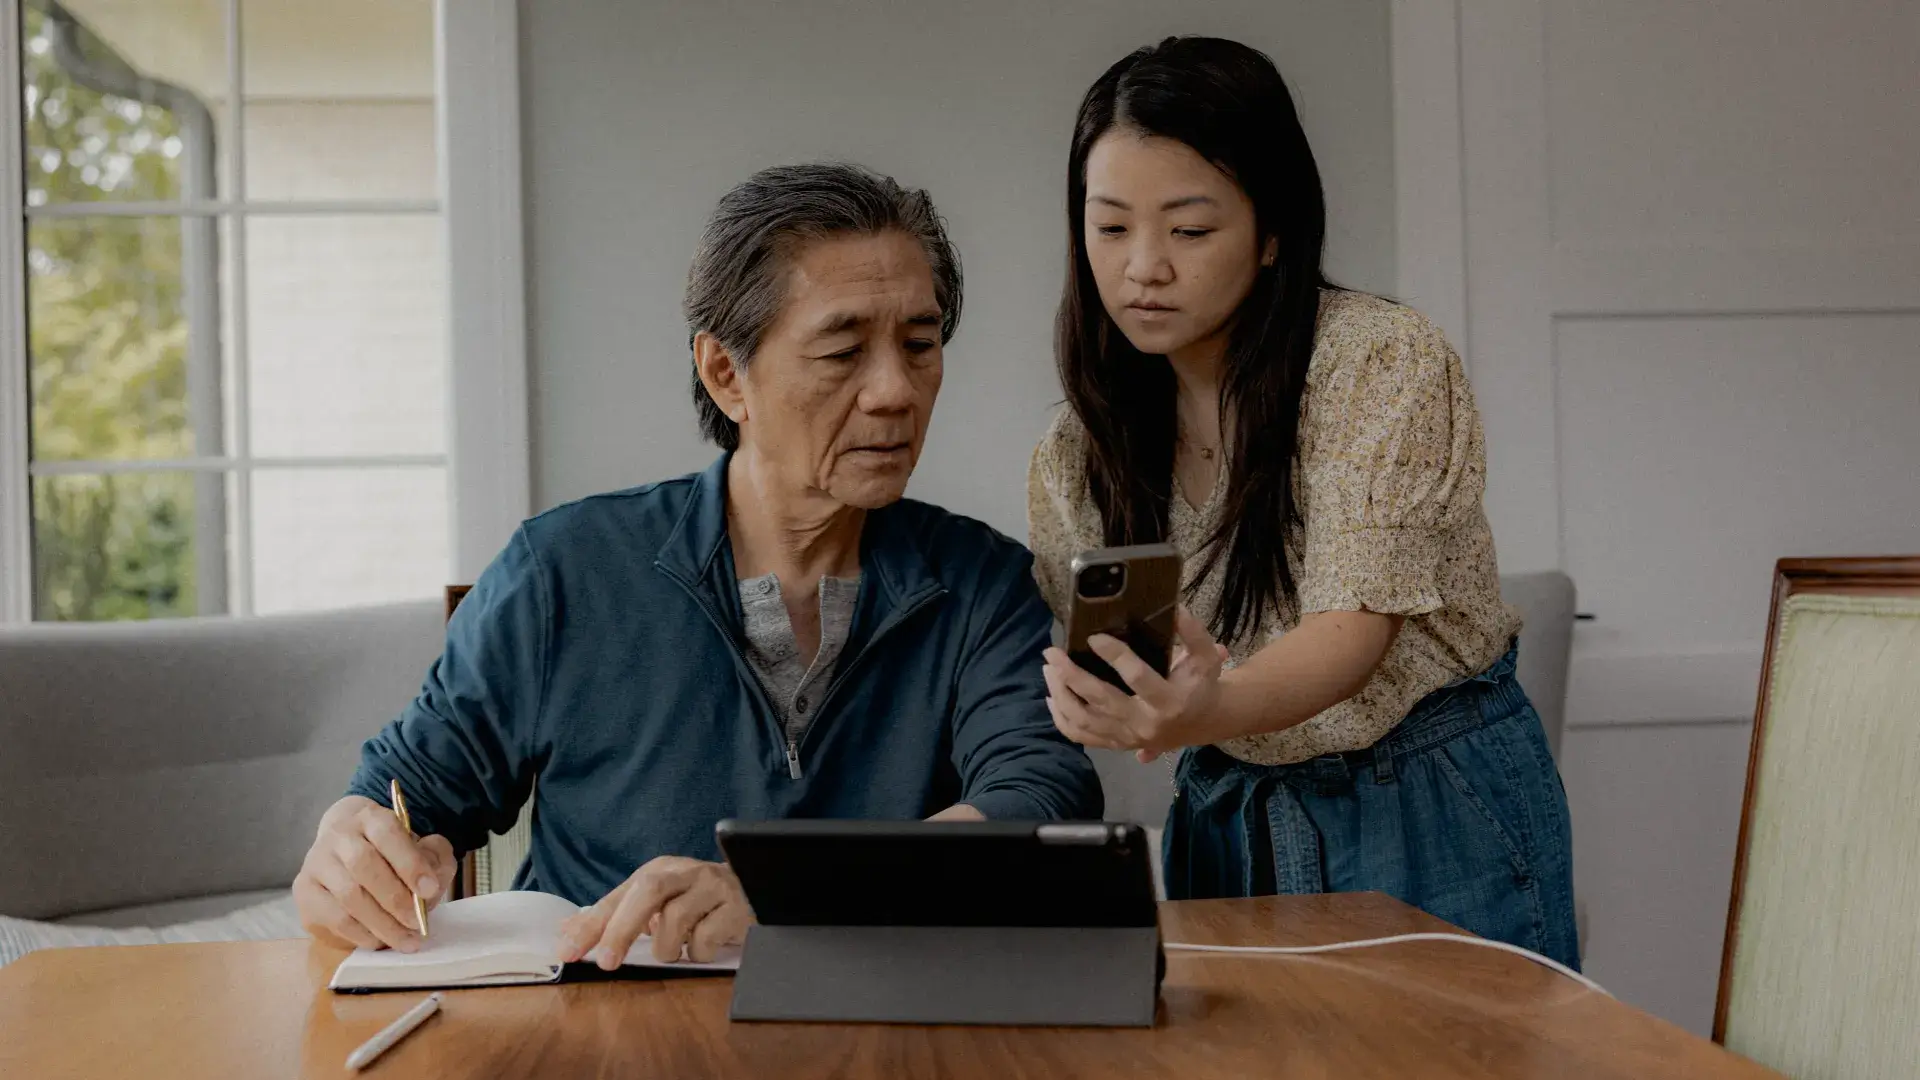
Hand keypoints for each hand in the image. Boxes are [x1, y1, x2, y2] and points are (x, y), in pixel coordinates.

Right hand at [295, 795, 457, 952]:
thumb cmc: (392, 855)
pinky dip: (362, 934)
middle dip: (395, 899)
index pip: (387, 834)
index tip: (430, 889)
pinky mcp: (304, 892)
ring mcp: (317, 863)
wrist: (346, 854)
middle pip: (363, 865)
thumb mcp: (422, 847)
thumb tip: (430, 880)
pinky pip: (334, 918)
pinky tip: (380, 941)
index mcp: (370, 818)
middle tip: (418, 923)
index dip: (410, 863)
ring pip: (348, 896)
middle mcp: (338, 836)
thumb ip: (435, 857)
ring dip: (382, 924)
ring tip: (406, 940)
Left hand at [556, 857, 752, 967]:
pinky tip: (705, 947)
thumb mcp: (656, 906)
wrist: (755, 893)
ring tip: (677, 950)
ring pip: (676, 920)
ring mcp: (712, 887)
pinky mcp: (736, 906)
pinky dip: (698, 952)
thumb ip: (614, 916)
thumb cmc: (697, 904)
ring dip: (669, 948)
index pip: (617, 896)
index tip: (567, 952)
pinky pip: (706, 938)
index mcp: (658, 870)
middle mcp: (684, 872)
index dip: (591, 926)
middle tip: (608, 963)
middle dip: (622, 929)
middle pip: (647, 892)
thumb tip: (565, 931)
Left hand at [1043, 606, 1226, 762]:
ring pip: (1084, 720)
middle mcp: (1145, 724)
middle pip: (1101, 701)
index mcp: (1169, 701)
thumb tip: (1174, 607)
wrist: (1204, 722)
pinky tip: (1051, 697)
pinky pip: (1082, 736)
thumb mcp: (1205, 655)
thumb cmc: (1201, 684)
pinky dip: (1062, 719)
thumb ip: (1193, 631)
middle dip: (1072, 676)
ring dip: (1061, 694)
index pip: (1137, 678)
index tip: (1093, 636)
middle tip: (1053, 652)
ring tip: (1048, 668)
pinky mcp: (1117, 744)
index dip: (1115, 656)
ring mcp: (1128, 738)